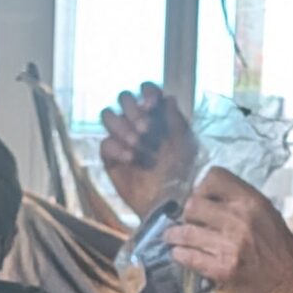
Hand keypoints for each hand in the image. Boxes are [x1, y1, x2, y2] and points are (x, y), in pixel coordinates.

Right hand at [98, 82, 198, 216]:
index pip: (146, 90)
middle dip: (133, 110)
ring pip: (108, 115)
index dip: (146, 92)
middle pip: (123, 98)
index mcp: (158, 114)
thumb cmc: (184, 171)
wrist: (172, 201)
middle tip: (146, 130)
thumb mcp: (186, 143)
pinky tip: (132, 158)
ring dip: (123, 127)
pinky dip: (117, 148)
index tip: (152, 106)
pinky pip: (105, 143)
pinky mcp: (111, 157)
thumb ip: (176, 119)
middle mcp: (137, 121)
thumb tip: (168, 98)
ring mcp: (122, 138)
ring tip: (138, 145)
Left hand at [165, 169, 292, 292]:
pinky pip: (187, 256)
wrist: (289, 283)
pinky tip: (179, 253)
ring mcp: (229, 245)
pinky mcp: (221, 269)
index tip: (201, 198)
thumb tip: (207, 195)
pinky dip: (179, 254)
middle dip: (187, 214)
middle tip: (189, 221)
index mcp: (252, 201)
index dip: (202, 187)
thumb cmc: (279, 247)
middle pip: (192, 204)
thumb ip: (239, 201)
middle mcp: (239, 220)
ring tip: (172, 236)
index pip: (214, 177)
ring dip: (174, 235)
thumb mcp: (267, 213)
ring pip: (184, 232)